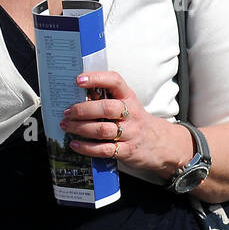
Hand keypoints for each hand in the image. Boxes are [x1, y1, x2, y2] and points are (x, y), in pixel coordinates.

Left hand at [59, 70, 179, 175]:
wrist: (162, 144)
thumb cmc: (137, 121)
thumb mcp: (129, 105)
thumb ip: (108, 99)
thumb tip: (77, 97)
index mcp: (129, 97)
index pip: (115, 82)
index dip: (96, 78)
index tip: (79, 80)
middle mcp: (131, 114)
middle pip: (105, 108)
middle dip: (82, 110)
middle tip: (67, 112)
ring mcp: (130, 133)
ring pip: (102, 130)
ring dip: (80, 128)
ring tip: (66, 126)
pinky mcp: (127, 151)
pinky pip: (104, 149)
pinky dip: (86, 148)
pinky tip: (75, 144)